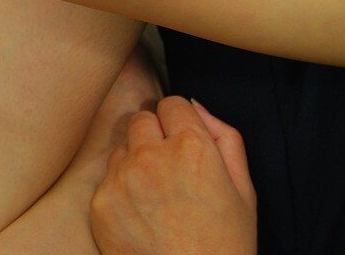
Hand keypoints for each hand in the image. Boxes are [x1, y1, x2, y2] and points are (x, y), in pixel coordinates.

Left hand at [90, 96, 256, 254]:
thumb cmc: (225, 245)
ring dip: (135, 161)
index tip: (183, 141)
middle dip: (154, 136)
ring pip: (121, 148)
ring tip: (156, 196)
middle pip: (141, 119)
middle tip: (169, 168)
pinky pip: (106, 180)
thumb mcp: (244, 191)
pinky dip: (120, 191)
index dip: (180, 122)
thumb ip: (225, 138)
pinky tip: (140, 215)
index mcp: (192, 147)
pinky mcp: (100, 202)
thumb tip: (195, 107)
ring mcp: (121, 178)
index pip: (172, 104)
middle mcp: (151, 155)